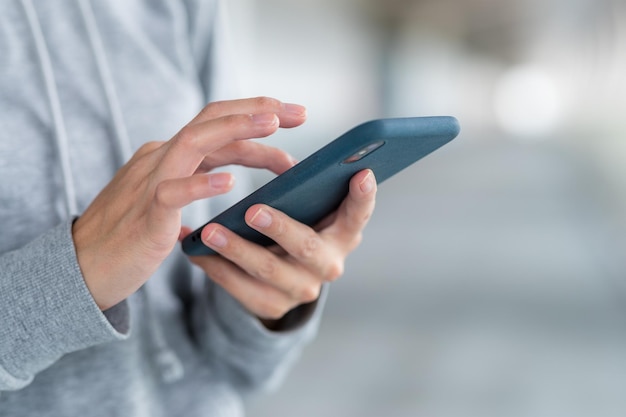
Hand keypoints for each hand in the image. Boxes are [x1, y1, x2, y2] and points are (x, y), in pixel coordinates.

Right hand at [73, 97, 306, 309]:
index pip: (219, 128)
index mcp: (171, 156)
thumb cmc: (132, 233)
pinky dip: (200, 185)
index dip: (257, 121)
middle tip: (300, 113)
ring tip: (273, 125)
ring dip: (236, 130)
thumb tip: (227, 178)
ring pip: (194, 142)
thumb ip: (194, 181)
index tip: (293, 118)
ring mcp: (151, 182)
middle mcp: (162, 159)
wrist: (84, 266)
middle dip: (258, 111)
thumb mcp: (168, 199)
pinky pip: (172, 193)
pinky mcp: (145, 214)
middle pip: (212, 120)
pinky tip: (229, 183)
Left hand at [185, 169, 376, 321]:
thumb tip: (287, 151)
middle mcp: (328, 266)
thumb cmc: (300, 227)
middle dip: (279, 228)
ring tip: (208, 231)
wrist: (286, 278)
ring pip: (266, 269)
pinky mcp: (271, 305)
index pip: (359, 215)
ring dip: (235, 249)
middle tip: (253, 210)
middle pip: (306, 247)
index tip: (361, 174)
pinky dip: (214, 266)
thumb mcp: (313, 212)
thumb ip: (311, 190)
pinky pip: (238, 287)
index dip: (363, 198)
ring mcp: (300, 290)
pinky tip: (193, 249)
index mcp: (344, 236)